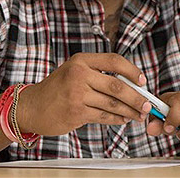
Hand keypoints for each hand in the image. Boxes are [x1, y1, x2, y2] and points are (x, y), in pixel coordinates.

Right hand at [18, 53, 150, 135]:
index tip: (143, 81)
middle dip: (136, 97)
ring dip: (129, 111)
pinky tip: (123, 119)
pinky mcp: (76, 112)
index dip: (132, 71)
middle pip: (117, 85)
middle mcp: (79, 74)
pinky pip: (103, 116)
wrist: (31, 107)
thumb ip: (99, 74)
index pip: (114, 61)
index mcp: (82, 61)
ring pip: (112, 103)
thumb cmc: (57, 89)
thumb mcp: (75, 72)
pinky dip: (117, 119)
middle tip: (147, 104)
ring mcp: (77, 94)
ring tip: (138, 114)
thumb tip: (132, 84)